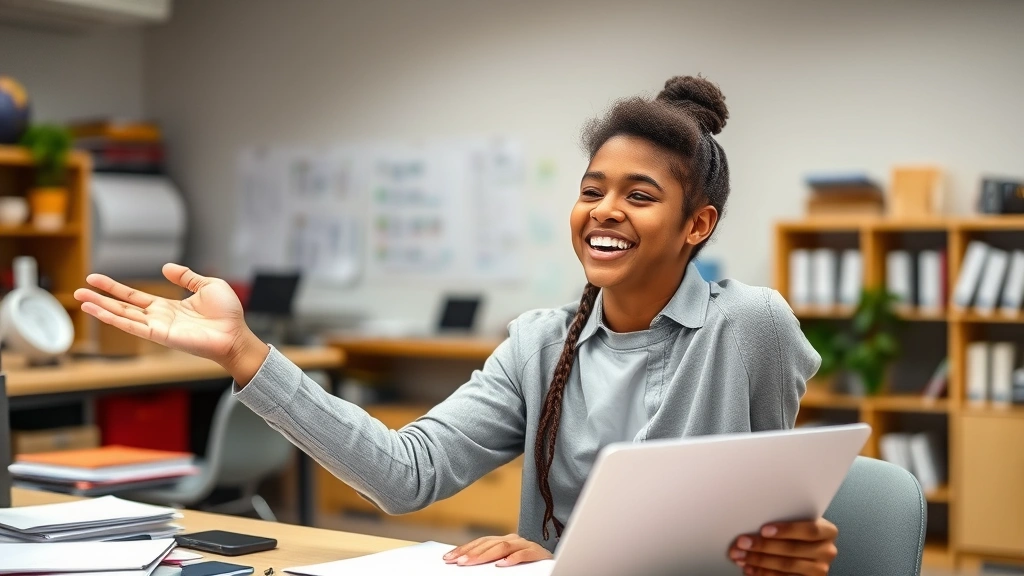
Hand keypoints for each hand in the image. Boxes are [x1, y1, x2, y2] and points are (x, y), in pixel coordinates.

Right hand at [74, 263, 267, 382]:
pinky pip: (133, 327)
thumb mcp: (207, 285)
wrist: (236, 334)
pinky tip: (98, 312)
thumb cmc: (227, 314)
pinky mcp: (161, 336)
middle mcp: (158, 317)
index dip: (115, 288)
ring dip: (100, 309)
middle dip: (100, 299)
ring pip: (122, 316)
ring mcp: (158, 327)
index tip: (95, 279)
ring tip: (80, 300)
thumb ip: (186, 277)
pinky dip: (114, 319)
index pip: (134, 296)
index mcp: (167, 306)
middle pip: (122, 306)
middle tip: (77, 291)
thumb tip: (166, 267)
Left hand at [443, 534, 552, 566]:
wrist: (555, 564)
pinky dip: (512, 559)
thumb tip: (466, 563)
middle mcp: (513, 539)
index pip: (480, 543)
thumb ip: (490, 561)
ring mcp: (525, 545)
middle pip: (488, 544)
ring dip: (486, 556)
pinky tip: (502, 565)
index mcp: (503, 540)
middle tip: (457, 562)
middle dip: (471, 553)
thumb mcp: (504, 562)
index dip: (464, 549)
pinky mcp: (537, 552)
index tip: (448, 558)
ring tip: (472, 563)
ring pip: (503, 546)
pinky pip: (524, 554)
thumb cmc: (527, 566)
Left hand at [728, 518, 837, 575]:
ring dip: (758, 561)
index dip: (787, 530)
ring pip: (786, 565)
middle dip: (763, 546)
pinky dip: (763, 573)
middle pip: (793, 549)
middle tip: (742, 542)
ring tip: (740, 555)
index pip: (810, 530)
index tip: (764, 530)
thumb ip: (785, 517)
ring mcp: (819, 569)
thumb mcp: (797, 520)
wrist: (807, 549)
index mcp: (827, 531)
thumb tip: (754, 516)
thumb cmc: (798, 530)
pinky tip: (750, 568)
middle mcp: (827, 551)